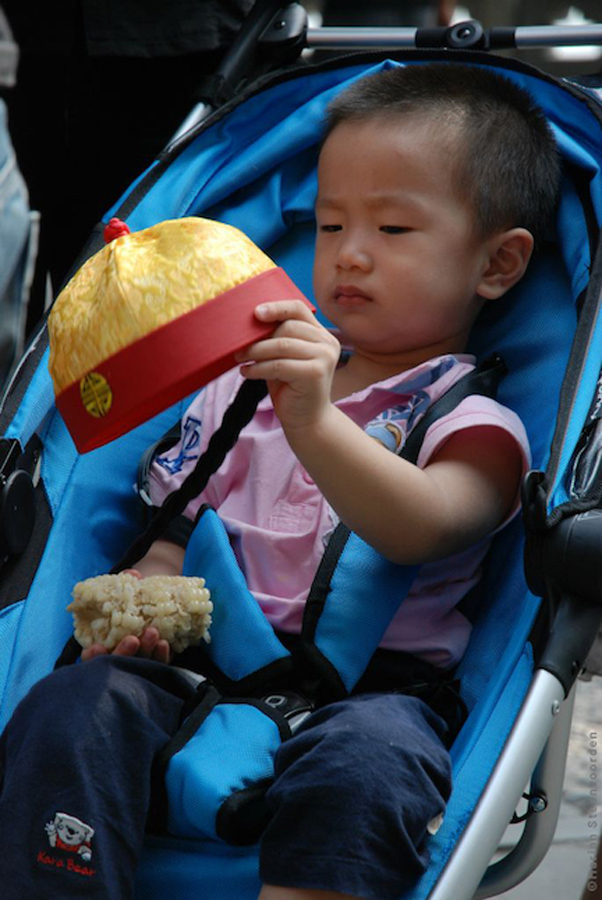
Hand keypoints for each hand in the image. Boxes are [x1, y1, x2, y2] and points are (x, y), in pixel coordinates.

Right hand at [80, 569, 171, 663]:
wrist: (155, 608)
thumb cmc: (131, 602)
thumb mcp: (125, 592)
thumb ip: (124, 583)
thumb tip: (133, 573)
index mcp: (101, 644)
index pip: (93, 657)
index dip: (93, 655)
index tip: (97, 648)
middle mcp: (117, 657)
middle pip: (117, 664)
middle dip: (123, 653)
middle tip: (133, 640)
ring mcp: (136, 664)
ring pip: (138, 665)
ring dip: (145, 651)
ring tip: (153, 633)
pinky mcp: (154, 665)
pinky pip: (157, 665)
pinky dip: (160, 657)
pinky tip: (164, 644)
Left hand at [236, 300, 340, 432]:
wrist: (307, 420)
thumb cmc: (292, 388)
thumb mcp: (284, 358)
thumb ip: (276, 340)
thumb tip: (248, 324)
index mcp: (321, 335)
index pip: (299, 309)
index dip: (276, 307)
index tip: (255, 313)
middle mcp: (327, 343)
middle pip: (287, 327)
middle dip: (259, 337)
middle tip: (239, 348)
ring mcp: (324, 357)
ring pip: (282, 345)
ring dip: (256, 351)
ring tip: (241, 359)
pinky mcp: (316, 373)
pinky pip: (279, 365)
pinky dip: (258, 368)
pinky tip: (246, 372)